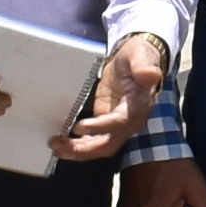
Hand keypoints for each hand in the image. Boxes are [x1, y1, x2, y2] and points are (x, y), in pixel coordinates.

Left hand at [49, 32, 170, 167]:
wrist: (137, 60)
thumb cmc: (137, 56)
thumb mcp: (140, 55)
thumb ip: (143, 66)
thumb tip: (149, 75)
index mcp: (137, 105)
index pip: (120, 122)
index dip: (100, 127)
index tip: (78, 126)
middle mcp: (129, 121)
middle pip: (108, 144)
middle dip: (84, 148)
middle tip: (60, 144)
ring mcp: (117, 126)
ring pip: (99, 147)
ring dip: (77, 151)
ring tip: (55, 146)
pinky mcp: (106, 124)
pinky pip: (93, 141)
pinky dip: (78, 146)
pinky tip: (61, 144)